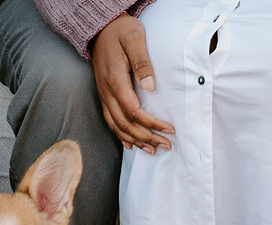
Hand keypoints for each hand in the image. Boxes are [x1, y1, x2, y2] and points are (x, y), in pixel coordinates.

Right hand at [91, 13, 173, 153]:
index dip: (152, 123)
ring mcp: (104, 95)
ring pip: (117, 126)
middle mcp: (107, 92)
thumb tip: (150, 87)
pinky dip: (121, 135)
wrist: (102, 28)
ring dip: (135, 140)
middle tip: (166, 145)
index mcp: (115, 80)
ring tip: (152, 150)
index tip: (170, 129)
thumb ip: (142, 62)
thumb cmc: (121, 32)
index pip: (134, 111)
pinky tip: (130, 144)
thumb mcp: (135, 39)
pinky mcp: (105, 95)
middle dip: (147, 137)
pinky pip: (110, 121)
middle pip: (126, 124)